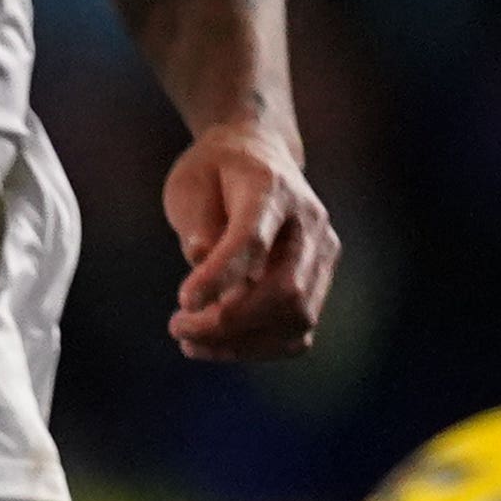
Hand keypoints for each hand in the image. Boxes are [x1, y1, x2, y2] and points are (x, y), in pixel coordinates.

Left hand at [162, 122, 335, 362]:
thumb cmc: (215, 171)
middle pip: (285, 288)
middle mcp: (308, 221)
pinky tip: (219, 346)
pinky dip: (259, 347)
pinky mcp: (320, 278)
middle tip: (178, 327)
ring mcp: (322, 251)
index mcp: (271, 188)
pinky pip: (299, 330)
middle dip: (229, 322)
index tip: (183, 302)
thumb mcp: (191, 184)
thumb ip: (197, 223)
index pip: (252, 240)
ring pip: (298, 316)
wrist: (258, 154)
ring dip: (242, 342)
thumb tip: (201, 260)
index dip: (219, 277)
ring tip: (191, 343)